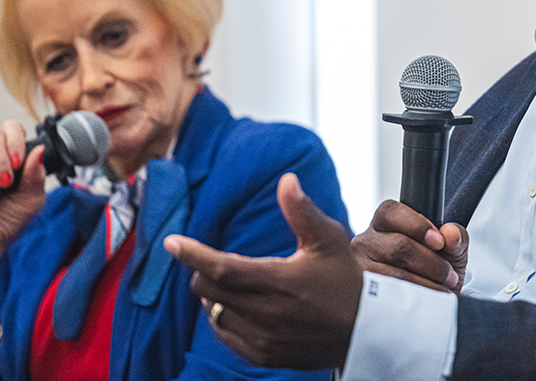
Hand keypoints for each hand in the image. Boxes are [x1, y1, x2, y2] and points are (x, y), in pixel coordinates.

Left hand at [164, 173, 360, 369]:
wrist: (364, 330)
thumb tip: (286, 180)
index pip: (222, 268)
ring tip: (232, 284)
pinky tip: (238, 307)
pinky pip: (226, 336)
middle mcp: (267, 313)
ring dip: (214, 296)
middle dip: (205, 270)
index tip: (171, 242)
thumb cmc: (346, 280)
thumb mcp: (329, 238)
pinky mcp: (264, 355)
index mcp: (279, 280)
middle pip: (209, 290)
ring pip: (214, 313)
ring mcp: (264, 338)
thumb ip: (302, 210)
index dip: (193, 254)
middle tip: (217, 260)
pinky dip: (222, 319)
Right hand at [351, 200, 468, 291]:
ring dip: (426, 284)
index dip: (417, 225)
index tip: (439, 242)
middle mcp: (366, 243)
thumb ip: (456, 237)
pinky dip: (415, 300)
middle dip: (431, 262)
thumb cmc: (432, 273)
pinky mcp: (363, 296)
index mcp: (383, 224)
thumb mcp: (449, 251)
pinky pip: (391, 298)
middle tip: (449, 275)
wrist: (425, 307)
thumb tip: (451, 234)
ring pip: (396, 275)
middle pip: (398, 246)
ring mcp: (360, 269)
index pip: (391, 212)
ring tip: (442, 290)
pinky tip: (426, 302)